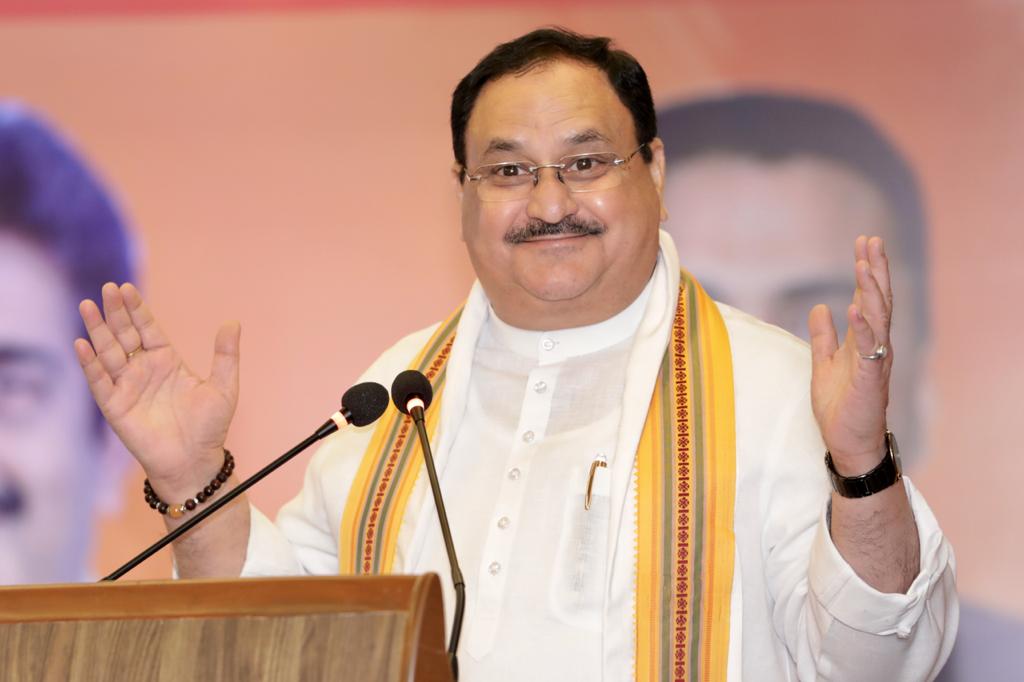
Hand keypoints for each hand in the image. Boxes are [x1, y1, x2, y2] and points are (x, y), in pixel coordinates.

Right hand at [75, 282, 239, 495]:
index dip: (137, 309)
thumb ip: (226, 354)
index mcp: (167, 360)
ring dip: (97, 330)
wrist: (194, 461)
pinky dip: (90, 363)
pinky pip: (99, 382)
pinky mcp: (115, 406)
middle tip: (107, 288)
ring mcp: (127, 387)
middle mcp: (143, 370)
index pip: (147, 328)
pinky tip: (82, 344)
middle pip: (125, 335)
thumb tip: (233, 322)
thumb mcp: (224, 386)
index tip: (126, 287)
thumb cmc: (210, 426)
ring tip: (87, 306)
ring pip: (108, 352)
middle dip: (115, 312)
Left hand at [808, 236, 892, 473]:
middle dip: (875, 269)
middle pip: (879, 300)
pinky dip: (863, 326)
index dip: (867, 271)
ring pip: (878, 318)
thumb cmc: (841, 405)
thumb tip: (820, 307)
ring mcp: (875, 361)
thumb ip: (823, 336)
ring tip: (863, 264)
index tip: (864, 243)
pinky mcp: (869, 378)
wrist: (848, 441)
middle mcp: (875, 346)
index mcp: (865, 340)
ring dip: (871, 290)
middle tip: (871, 240)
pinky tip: (856, 306)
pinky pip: (868, 348)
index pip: (868, 298)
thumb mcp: (823, 363)